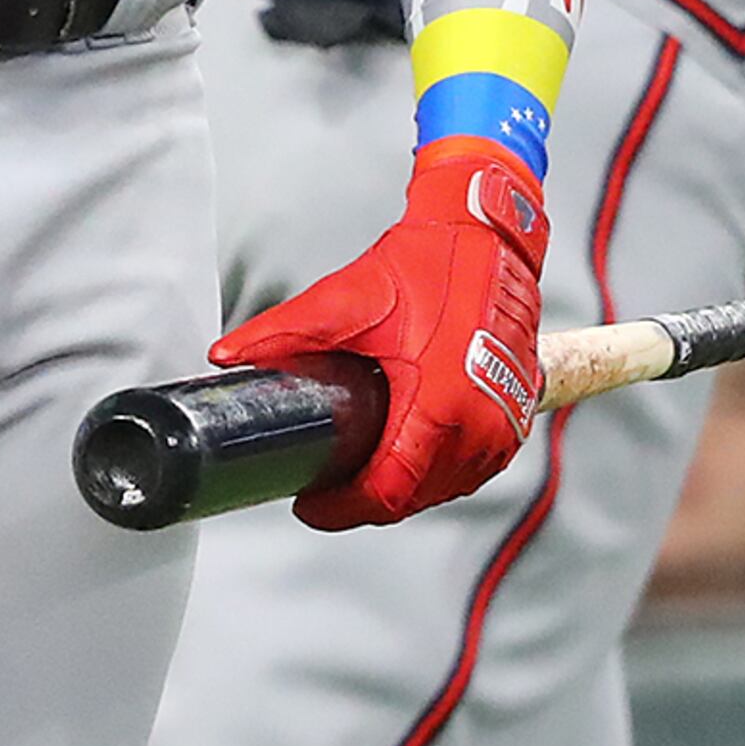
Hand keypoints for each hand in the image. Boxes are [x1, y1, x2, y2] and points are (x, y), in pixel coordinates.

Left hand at [212, 136, 545, 528]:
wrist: (489, 237)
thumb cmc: (432, 263)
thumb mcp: (347, 301)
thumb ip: (283, 332)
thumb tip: (228, 356)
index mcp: (441, 406)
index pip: (388, 492)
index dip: (342, 508)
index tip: (311, 503)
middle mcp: (481, 426)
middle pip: (413, 499)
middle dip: (365, 500)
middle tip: (325, 484)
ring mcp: (504, 425)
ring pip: (445, 489)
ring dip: (402, 488)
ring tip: (358, 469)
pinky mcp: (515, 416)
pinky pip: (469, 468)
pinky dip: (435, 471)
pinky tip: (405, 453)